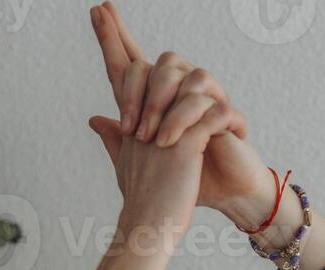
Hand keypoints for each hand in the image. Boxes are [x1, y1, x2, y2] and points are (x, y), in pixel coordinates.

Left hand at [89, 2, 271, 214]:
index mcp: (163, 101)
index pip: (137, 62)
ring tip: (157, 143)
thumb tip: (94, 120)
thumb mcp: (144, 163)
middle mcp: (186, 93)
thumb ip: (120, 139)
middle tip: (133, 132)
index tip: (99, 9)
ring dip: (167, 109)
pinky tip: (176, 143)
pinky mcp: (231, 119)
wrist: (224, 197)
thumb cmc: (189, 179)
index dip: (118, 37)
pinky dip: (191, 122)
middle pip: (163, 64)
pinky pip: (214, 105)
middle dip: (142, 95)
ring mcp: (210, 102)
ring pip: (191, 78)